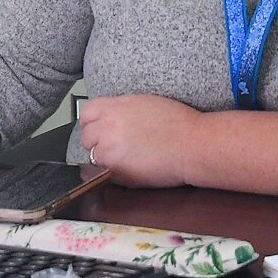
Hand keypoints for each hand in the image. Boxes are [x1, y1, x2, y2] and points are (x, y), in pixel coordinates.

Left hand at [76, 94, 202, 187]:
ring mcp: (109, 151)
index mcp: (114, 107)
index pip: (87, 113)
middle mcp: (107, 127)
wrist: (191, 144)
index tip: (99, 128)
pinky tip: (129, 168)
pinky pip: (101, 174)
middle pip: (86, 136)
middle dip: (98, 141)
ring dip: (104, 158)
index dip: (93, 122)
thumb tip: (110, 119)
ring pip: (93, 156)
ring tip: (126, 158)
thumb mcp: (144, 103)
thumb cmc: (177, 124)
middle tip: (115, 145)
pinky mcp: (115, 172)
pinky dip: (111, 173)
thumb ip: (121, 110)